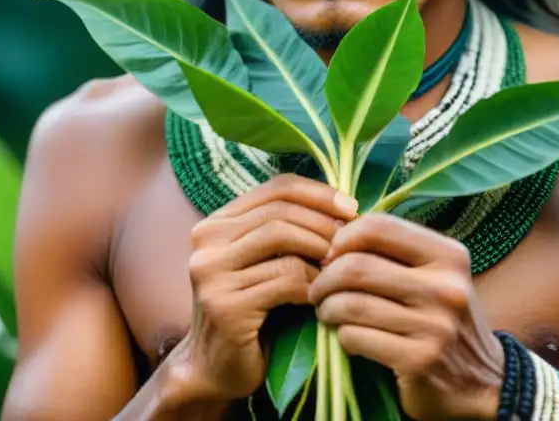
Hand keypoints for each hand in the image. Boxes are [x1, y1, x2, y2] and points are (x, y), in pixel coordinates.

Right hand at [171, 174, 358, 404]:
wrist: (216, 369)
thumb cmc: (251, 313)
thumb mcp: (262, 263)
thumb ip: (285, 233)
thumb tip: (343, 205)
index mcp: (216, 223)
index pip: (275, 188)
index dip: (318, 193)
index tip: (351, 208)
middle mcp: (206, 241)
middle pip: (281, 212)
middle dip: (324, 224)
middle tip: (352, 243)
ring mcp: (211, 272)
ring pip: (283, 240)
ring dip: (320, 253)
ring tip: (339, 269)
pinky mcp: (225, 304)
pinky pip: (284, 280)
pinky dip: (312, 284)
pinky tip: (322, 297)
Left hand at [309, 213, 504, 420]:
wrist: (483, 381)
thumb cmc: (444, 318)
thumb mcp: (436, 275)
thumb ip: (396, 251)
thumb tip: (335, 233)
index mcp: (449, 255)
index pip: (380, 227)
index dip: (344, 237)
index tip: (332, 254)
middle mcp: (446, 287)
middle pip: (358, 266)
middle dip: (326, 278)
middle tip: (319, 289)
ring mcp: (435, 326)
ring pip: (351, 304)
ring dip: (328, 308)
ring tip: (327, 312)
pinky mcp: (419, 360)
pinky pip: (356, 337)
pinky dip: (342, 336)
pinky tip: (348, 337)